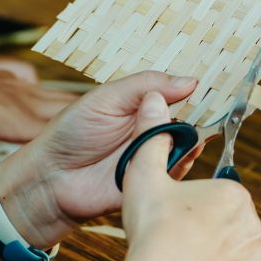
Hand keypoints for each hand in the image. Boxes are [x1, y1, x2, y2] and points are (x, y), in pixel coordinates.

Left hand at [0, 72, 202, 247]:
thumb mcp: (107, 98)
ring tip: (186, 132)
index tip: (211, 85)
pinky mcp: (153, 180)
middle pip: (191, 119)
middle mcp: (154, 129)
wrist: (49, 178)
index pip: (180, 94)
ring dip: (192, 138)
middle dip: (201, 114)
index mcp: (145, 105)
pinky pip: (177, 172)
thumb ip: (147, 85)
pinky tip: (180, 153)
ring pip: (189, 145)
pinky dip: (183, 162)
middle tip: (207, 110)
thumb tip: (191, 80)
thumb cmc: (70, 133)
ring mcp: (154, 155)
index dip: (196, 90)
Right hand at [121, 92, 260, 260]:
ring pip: (232, 242)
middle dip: (207, 224)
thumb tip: (155, 102)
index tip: (178, 216)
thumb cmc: (155, 234)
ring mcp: (253, 249)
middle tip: (180, 234)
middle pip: (226, 218)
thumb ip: (152, 139)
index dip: (193, 204)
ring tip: (188, 252)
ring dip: (216, 246)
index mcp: (231, 192)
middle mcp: (250, 219)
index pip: (217, 193)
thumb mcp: (145, 179)